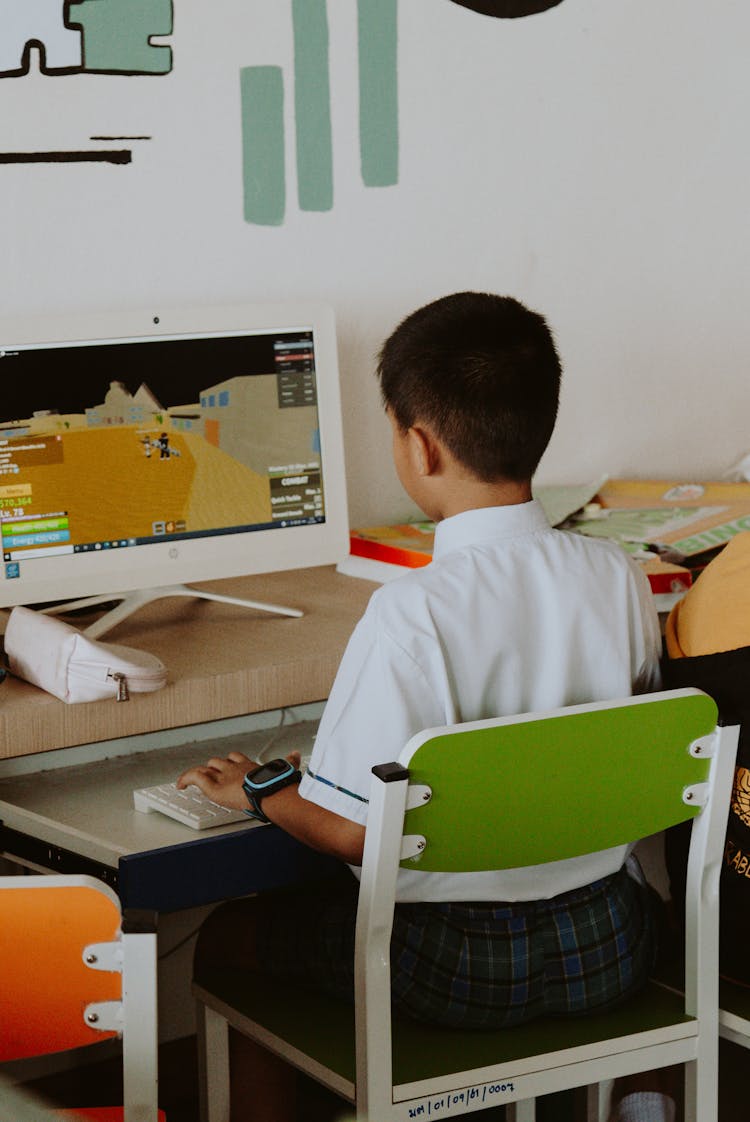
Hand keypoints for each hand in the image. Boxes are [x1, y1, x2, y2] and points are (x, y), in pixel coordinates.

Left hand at [176, 751, 301, 811]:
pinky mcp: (214, 787)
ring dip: (200, 774)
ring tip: (192, 782)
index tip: (229, 766)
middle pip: (218, 762)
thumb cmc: (278, 784)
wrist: (270, 792)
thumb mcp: (286, 769)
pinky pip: (194, 778)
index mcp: (249, 766)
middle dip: (214, 769)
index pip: (235, 758)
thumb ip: (290, 761)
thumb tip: (298, 754)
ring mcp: (223, 776)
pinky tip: (179, 786)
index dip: (230, 762)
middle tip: (211, 777)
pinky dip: (185, 780)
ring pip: (206, 769)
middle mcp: (234, 768)